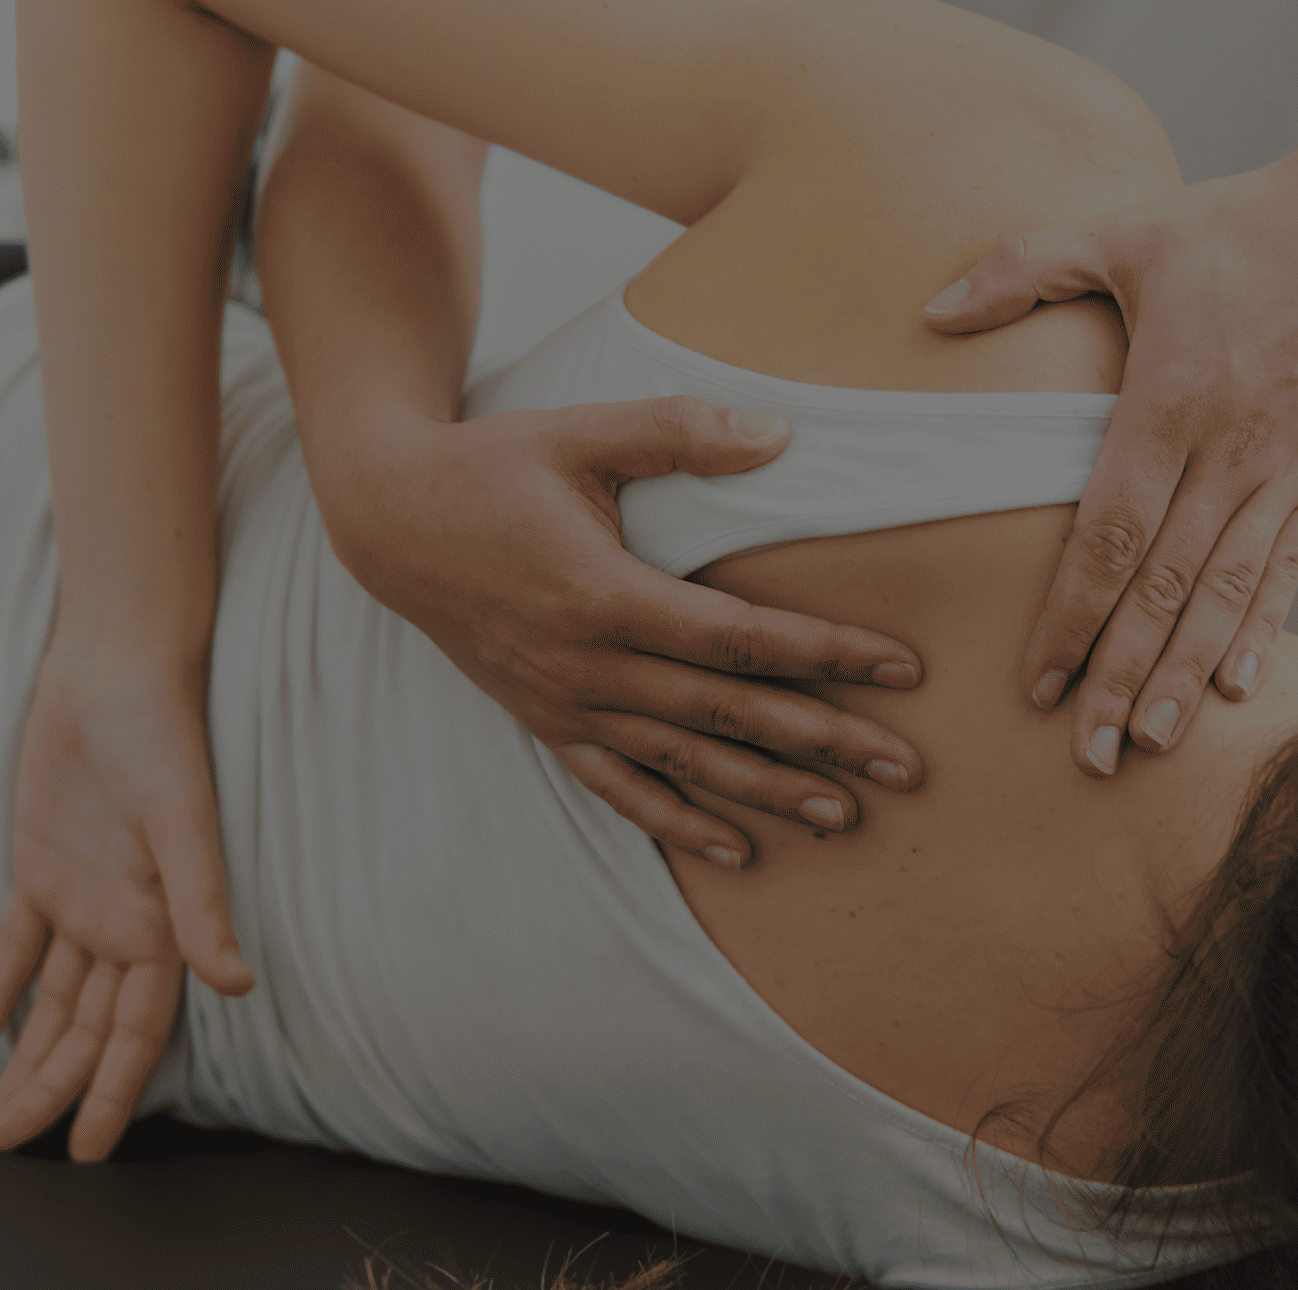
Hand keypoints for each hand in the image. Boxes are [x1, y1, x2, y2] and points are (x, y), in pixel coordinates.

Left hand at [0, 637, 253, 1162]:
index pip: (136, 1031)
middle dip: (54, 1090)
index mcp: (162, 923)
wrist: (114, 668)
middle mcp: (125, 922)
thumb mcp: (183, 823)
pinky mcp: (40, 870)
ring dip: (27, 1057)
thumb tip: (236, 984)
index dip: (114, 1091)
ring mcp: (81, 899)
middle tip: (12, 1146)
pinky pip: (18, 950)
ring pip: (52, 1002)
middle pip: (87, 1030)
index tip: (89, 1150)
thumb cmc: (159, 737)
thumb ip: (201, 907)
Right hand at [311, 396, 928, 866]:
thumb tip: (779, 437)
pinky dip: (678, 824)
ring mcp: (564, 705)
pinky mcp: (545, 723)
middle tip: (906, 766)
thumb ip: (678, 433)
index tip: (899, 670)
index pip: (740, 640)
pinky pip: (620, 789)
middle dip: (824, 741)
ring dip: (768, 792)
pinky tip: (737, 849)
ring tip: (844, 815)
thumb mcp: (580, 433)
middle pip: (728, 715)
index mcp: (604, 596)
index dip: (825, 654)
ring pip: (684, 764)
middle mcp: (587, 666)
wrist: (390, 522)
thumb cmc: (490, 468)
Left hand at [921, 166, 1297, 774]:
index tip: (1039, 681)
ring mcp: (1282, 473)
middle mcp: (1229, 454)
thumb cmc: (1237, 227)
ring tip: (1151, 743)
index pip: (1112, 534)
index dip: (1073, 616)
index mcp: (1169, 404)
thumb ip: (1023, 269)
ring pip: (1228, 595)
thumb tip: (933, 313)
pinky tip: (1233, 690)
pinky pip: (1287, 570)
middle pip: (1166, 588)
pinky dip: (1260, 633)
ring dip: (1185, 674)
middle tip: (1089, 753)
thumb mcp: (1122, 230)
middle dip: (1123, 676)